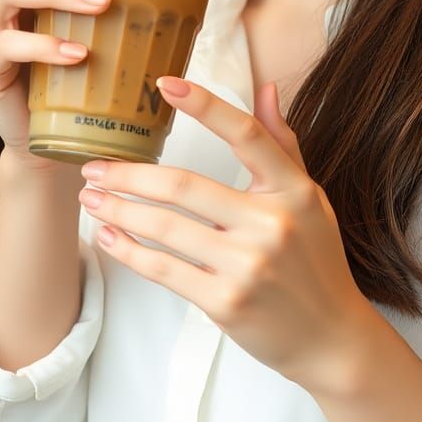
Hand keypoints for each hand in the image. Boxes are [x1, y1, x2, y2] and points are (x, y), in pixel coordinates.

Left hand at [78, 76, 374, 386]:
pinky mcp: (224, 301)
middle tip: (94, 166)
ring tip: (92, 198)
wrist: (330, 336)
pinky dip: (129, 251)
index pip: (246, 135)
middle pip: (184, 186)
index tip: (166, 85)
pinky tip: (108, 236)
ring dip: (118, 209)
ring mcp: (246, 265)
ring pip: (165, 227)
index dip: (205, 106)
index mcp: (292, 189)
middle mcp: (271, 223)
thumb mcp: (308, 196)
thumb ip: (281, 142)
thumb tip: (264, 88)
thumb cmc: (316, 258)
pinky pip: (163, 270)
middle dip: (129, 174)